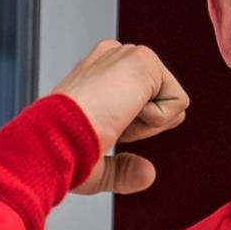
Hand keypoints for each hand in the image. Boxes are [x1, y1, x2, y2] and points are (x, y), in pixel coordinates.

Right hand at [52, 40, 188, 194]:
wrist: (52, 138)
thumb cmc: (60, 152)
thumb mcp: (95, 167)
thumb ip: (123, 169)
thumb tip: (148, 174)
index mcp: (97, 74)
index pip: (142, 100)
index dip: (134, 128)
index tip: (103, 129)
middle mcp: (112, 59)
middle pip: (160, 102)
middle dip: (143, 125)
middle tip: (107, 126)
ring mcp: (127, 55)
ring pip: (170, 103)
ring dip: (147, 125)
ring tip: (112, 119)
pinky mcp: (144, 59)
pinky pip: (179, 103)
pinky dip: (156, 121)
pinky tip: (123, 112)